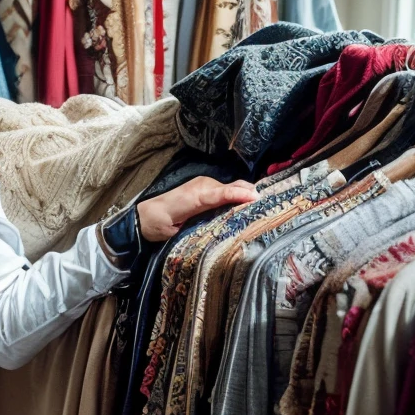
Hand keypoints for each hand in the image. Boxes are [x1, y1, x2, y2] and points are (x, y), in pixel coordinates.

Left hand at [136, 177, 257, 242]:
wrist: (145, 217)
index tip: (256, 198)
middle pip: (234, 187)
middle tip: (269, 206)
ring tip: (263, 207)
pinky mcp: (205, 189)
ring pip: (233, 188)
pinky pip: (226, 190)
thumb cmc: (159, 224)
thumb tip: (224, 224)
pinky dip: (238, 195)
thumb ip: (201, 224)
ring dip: (246, 195)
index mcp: (196, 196)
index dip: (239, 195)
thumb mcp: (178, 228)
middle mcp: (203, 186)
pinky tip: (248, 205)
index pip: (222, 193)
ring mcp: (205, 186)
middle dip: (250, 193)